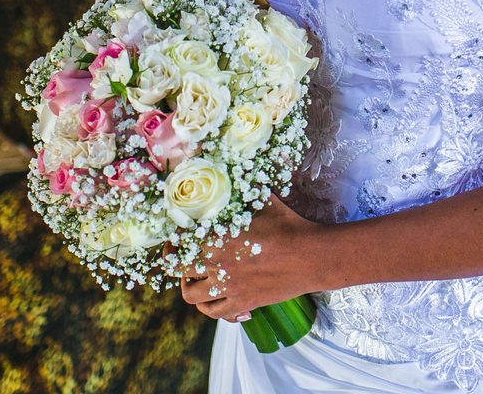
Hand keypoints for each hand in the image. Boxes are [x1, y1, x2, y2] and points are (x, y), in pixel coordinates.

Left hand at [179, 195, 320, 321]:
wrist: (310, 256)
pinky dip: (209, 307)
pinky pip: (214, 313)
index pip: (179, 239)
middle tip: (177, 252)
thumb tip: (236, 168)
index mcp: (217, 238)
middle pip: (176, 268)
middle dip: (172, 259)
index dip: (174, 234)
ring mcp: (228, 288)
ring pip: (190, 295)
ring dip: (188, 285)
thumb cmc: (288, 225)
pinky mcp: (242, 304)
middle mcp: (216, 265)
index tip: (178, 230)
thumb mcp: (263, 199)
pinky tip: (215, 296)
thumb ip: (244, 188)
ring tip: (194, 276)